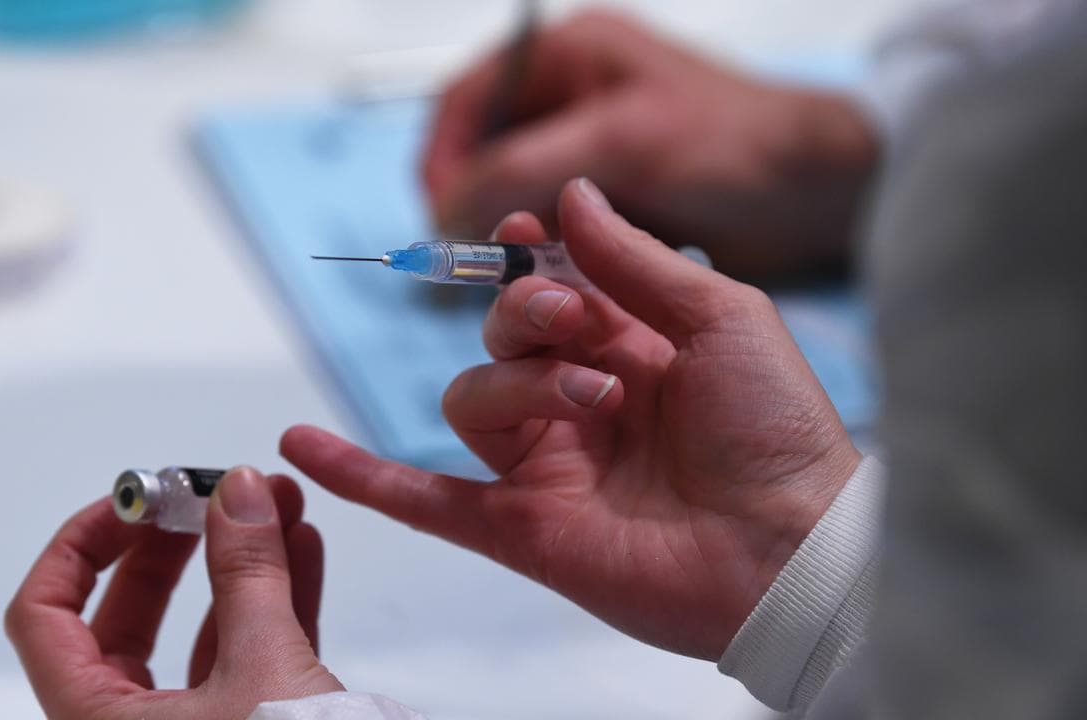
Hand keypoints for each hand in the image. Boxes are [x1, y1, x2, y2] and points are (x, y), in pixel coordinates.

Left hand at [6, 468, 342, 718]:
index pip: (45, 616)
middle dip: (173, 547)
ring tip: (272, 510)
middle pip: (123, 618)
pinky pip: (246, 655)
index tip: (134, 498)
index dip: (82, 546)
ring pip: (196, 634)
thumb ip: (248, 576)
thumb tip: (236, 495)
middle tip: (207, 496)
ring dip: (237, 566)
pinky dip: (274, 601)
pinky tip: (300, 554)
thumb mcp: (266, 674)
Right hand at [282, 179, 860, 660]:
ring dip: (519, 384)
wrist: (794, 548)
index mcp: (628, 351)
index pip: (548, 293)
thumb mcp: (723, 317)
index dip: (530, 263)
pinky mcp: (522, 525)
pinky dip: (362, 474)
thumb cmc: (779, 432)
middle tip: (578, 322)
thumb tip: (567, 198)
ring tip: (593, 400)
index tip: (526, 235)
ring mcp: (546, 466)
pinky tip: (303, 448)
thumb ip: (634, 260)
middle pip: (499, 338)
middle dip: (528, 316)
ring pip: (471, 399)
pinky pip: (425, 498)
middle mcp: (578, 405)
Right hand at [422, 10, 876, 276]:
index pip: (465, 106)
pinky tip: (565, 298)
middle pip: (482, 164)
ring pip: (515, 213)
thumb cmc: (736, 147)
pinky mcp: (610, 214)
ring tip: (536, 288)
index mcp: (565, 60)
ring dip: (515, 253)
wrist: (820, 194)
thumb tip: (445, 212)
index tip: (444, 225)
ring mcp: (589, 165)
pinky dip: (548, 272)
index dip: (443, 165)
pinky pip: (551, 245)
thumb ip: (524, 170)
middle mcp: (568, 108)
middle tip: (489, 267)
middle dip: (479, 217)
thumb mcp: (622, 144)